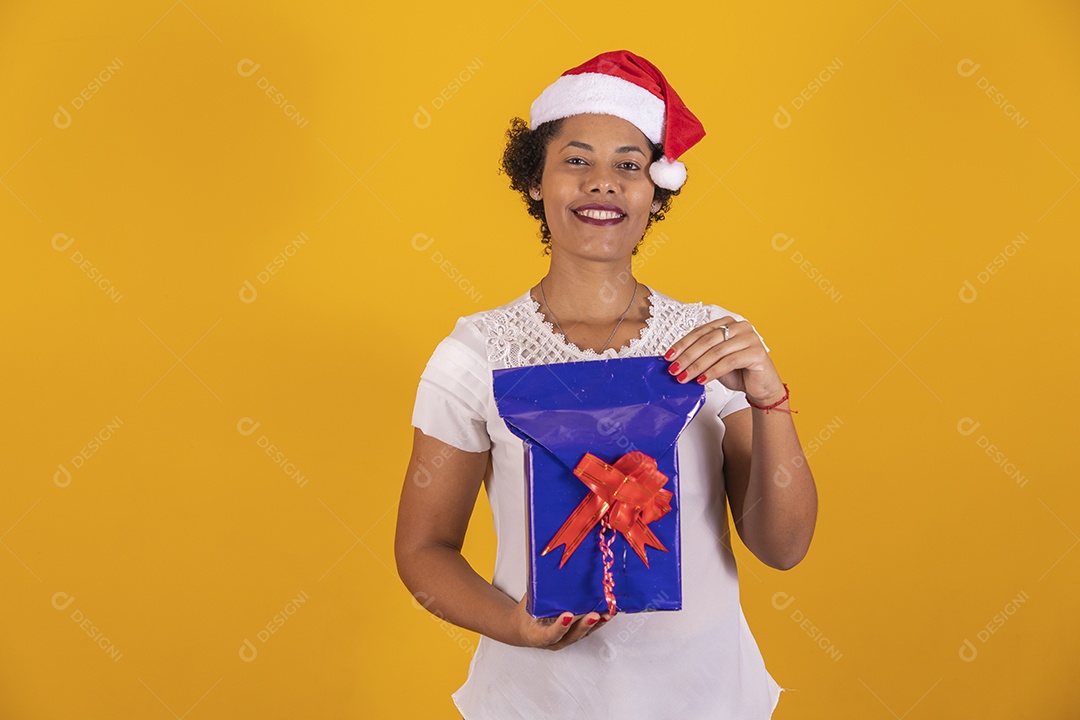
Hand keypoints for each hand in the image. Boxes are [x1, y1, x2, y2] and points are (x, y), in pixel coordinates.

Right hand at [510, 595, 611, 649]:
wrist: (524, 629)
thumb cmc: (525, 616)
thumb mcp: (527, 604)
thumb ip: (537, 592)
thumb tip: (546, 570)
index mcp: (538, 636)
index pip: (550, 634)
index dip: (560, 626)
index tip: (567, 616)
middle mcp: (555, 641)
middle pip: (572, 636)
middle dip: (585, 625)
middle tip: (594, 615)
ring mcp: (566, 639)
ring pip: (583, 634)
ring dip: (596, 624)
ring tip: (607, 614)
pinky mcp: (575, 634)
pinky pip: (587, 630)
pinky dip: (598, 622)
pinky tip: (608, 613)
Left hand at [664, 316, 784, 404]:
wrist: (761, 387)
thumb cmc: (739, 373)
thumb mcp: (714, 362)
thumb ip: (699, 356)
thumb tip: (674, 360)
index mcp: (728, 323)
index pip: (700, 332)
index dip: (682, 344)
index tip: (668, 356)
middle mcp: (740, 327)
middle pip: (707, 340)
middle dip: (687, 356)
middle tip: (674, 369)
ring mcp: (750, 338)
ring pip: (716, 351)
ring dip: (697, 366)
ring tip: (684, 377)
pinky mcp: (757, 352)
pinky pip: (729, 361)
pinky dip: (712, 372)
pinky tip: (702, 380)